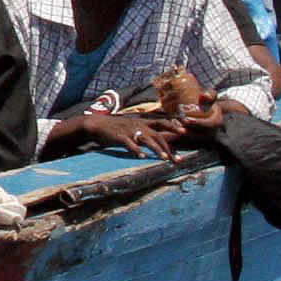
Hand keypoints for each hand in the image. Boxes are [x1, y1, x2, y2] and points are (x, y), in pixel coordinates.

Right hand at [66, 111, 184, 159]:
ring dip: (156, 149)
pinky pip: (129, 144)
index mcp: (142, 122)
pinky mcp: (120, 137)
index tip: (184, 132)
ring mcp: (130, 131)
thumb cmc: (116, 128)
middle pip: (158, 135)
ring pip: (147, 140)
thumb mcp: (132, 126)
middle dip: (169, 147)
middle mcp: (139, 126)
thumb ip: (144, 131)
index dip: (173, 126)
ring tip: (164, 158)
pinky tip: (141, 156)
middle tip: (177, 159)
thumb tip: (157, 139)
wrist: (96, 124)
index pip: (162, 122)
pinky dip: (136, 150)